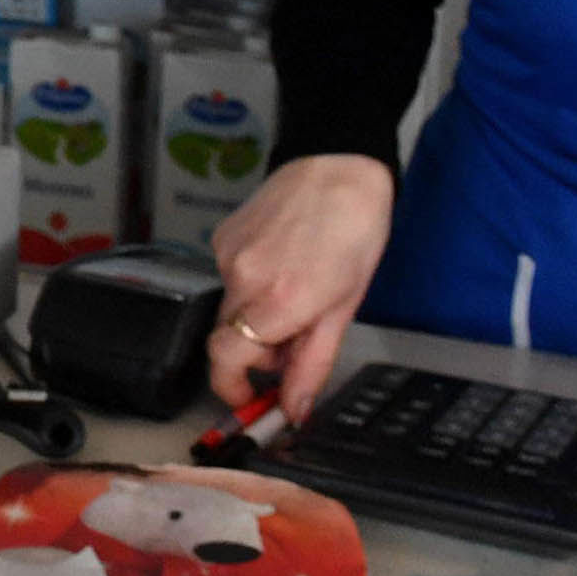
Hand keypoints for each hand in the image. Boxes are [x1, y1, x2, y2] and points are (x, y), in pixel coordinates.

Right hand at [204, 154, 396, 419]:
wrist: (337, 167)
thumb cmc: (354, 231)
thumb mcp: (344, 308)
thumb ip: (313, 363)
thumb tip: (295, 408)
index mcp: (280, 301)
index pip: (226, 360)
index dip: (231, 387)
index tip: (246, 398)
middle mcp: (245, 279)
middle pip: (227, 339)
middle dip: (255, 354)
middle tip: (291, 345)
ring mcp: (228, 256)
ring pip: (230, 309)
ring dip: (255, 317)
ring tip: (295, 291)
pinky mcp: (222, 238)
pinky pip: (230, 278)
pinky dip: (251, 285)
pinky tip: (281, 264)